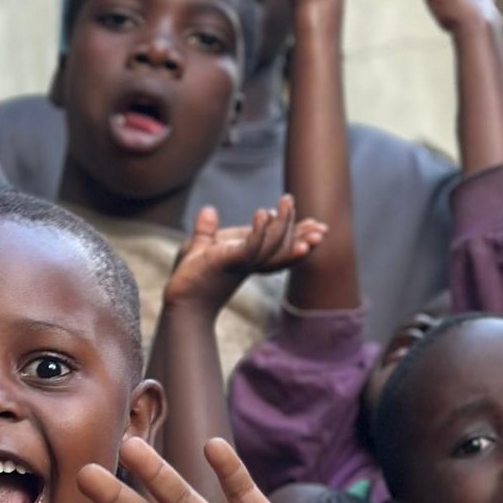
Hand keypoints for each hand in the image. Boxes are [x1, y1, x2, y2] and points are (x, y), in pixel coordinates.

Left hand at [163, 196, 324, 315]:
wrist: (181, 300)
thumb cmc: (191, 279)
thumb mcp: (200, 249)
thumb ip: (206, 230)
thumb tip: (209, 210)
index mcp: (249, 258)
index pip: (278, 244)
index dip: (296, 234)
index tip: (314, 224)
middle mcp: (250, 262)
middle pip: (283, 247)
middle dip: (302, 234)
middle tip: (321, 224)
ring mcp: (241, 262)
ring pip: (271, 244)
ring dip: (283, 224)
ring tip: (288, 202)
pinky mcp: (228, 262)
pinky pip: (250, 247)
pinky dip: (259, 230)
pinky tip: (264, 213)